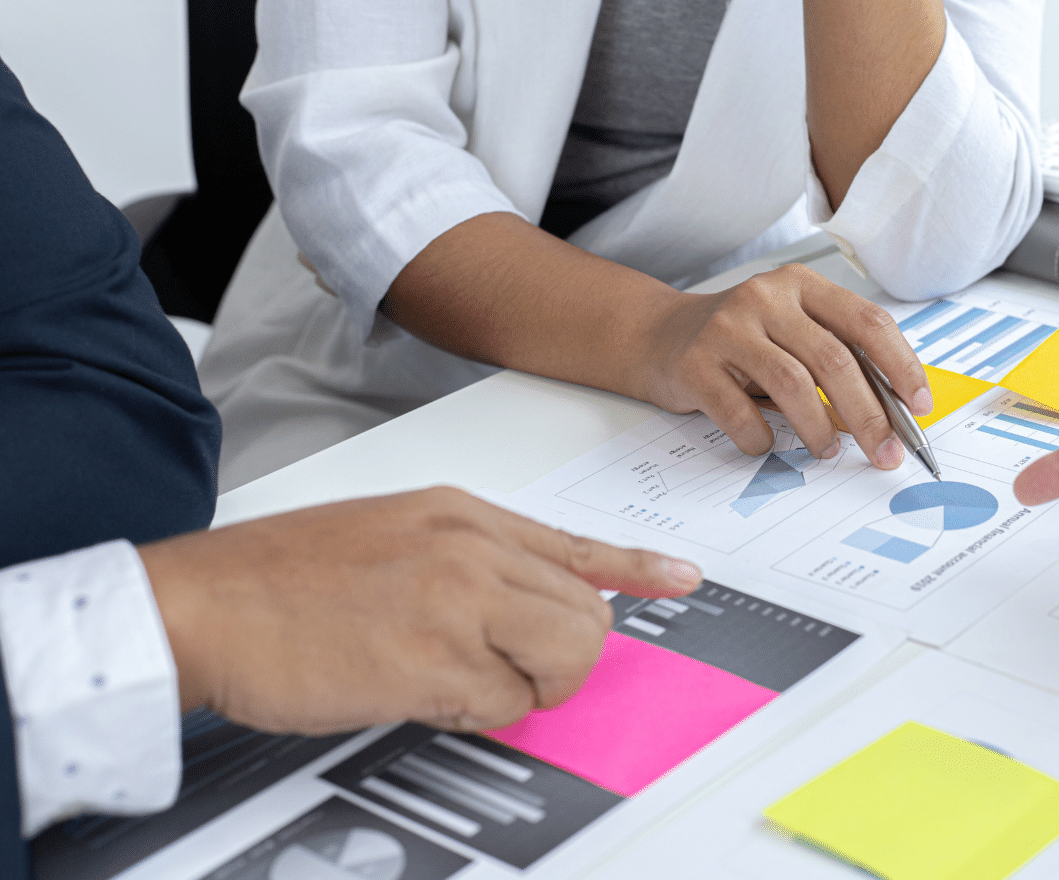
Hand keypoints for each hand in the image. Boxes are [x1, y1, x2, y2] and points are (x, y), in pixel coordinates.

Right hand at [139, 487, 701, 734]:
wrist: (206, 604)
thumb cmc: (285, 577)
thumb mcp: (394, 534)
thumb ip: (470, 560)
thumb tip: (527, 603)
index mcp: (463, 514)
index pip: (576, 544)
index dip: (636, 567)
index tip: (682, 578)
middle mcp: (472, 550)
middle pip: (586, 613)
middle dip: (563, 656)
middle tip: (509, 670)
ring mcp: (456, 603)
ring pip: (564, 658)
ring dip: (525, 687)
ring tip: (459, 681)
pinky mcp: (433, 661)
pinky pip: (504, 704)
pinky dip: (473, 713)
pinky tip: (416, 691)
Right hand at [636, 263, 930, 467]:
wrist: (658, 336)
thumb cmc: (741, 341)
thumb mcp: (791, 331)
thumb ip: (835, 357)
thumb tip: (891, 413)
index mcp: (801, 285)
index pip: (867, 321)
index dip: (900, 366)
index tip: (919, 406)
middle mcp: (766, 298)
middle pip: (834, 360)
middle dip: (869, 416)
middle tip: (885, 452)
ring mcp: (727, 328)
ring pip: (792, 385)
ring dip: (819, 429)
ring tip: (827, 451)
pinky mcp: (694, 364)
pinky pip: (740, 412)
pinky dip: (762, 438)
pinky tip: (767, 444)